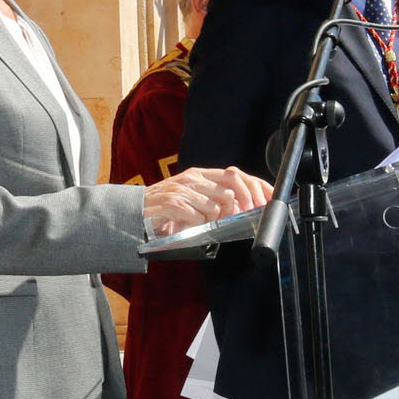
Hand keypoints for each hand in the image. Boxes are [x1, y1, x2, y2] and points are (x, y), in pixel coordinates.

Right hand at [144, 166, 272, 233]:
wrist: (135, 211)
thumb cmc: (166, 207)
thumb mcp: (192, 197)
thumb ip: (213, 196)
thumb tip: (239, 203)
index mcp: (199, 174)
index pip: (235, 175)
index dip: (253, 189)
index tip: (264, 203)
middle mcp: (192, 178)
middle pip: (229, 191)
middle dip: (235, 209)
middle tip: (230, 220)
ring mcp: (182, 189)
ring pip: (214, 207)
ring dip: (210, 220)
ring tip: (196, 222)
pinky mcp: (173, 203)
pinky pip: (197, 217)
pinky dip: (195, 224)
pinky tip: (185, 224)